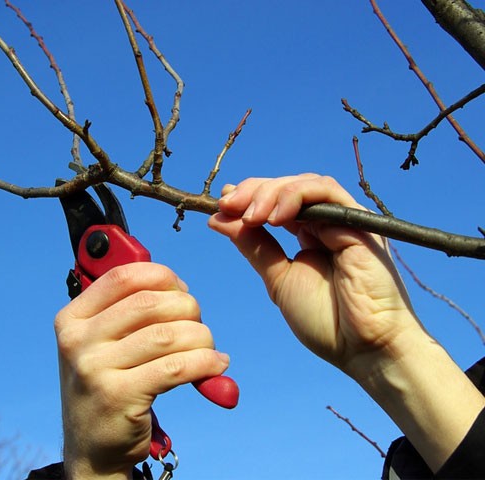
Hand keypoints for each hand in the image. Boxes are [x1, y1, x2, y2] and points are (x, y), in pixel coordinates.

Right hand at [55, 262, 229, 479]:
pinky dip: (205, 362)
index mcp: (72, 319)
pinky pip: (176, 367)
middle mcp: (77, 340)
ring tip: (210, 349)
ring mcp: (94, 369)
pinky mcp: (119, 396)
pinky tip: (216, 366)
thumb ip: (128, 312)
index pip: (122, 277)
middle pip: (149, 303)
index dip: (161, 276)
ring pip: (167, 335)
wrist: (92, 449)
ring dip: (201, 338)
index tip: (181, 290)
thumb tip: (179, 287)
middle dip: (187, 308)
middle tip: (198, 325)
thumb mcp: (101, 344)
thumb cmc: (108, 386)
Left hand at [208, 174, 483, 471]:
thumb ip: (254, 247)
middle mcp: (327, 223)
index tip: (220, 207)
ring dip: (271, 193)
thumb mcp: (278, 279)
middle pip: (287, 188)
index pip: (276, 202)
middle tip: (228, 205)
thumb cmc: (326, 320)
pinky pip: (326, 192)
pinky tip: (274, 217)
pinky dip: (296, 196)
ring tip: (250, 215)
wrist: (363, 348)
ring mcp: (343, 221)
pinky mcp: (358, 222)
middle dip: (253, 191)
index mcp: (309, 235)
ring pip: (305, 184)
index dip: (247, 198)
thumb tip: (219, 219)